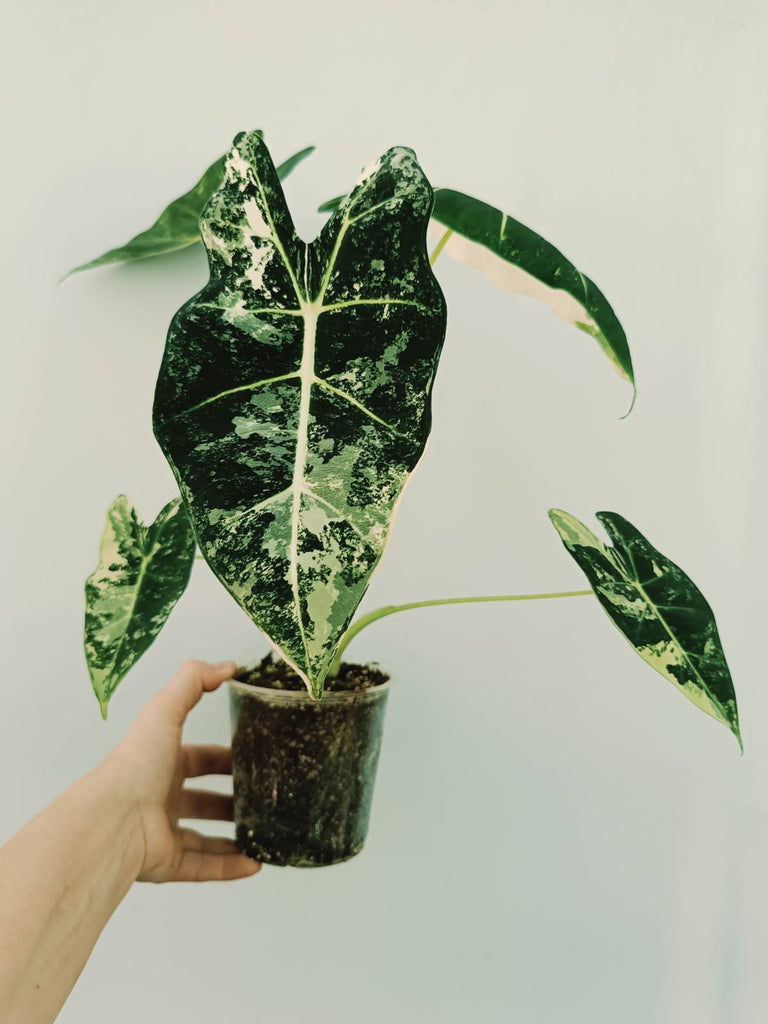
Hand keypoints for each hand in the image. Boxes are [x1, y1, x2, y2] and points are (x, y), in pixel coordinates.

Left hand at [101, 659, 260, 882]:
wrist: (114, 819)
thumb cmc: (136, 764)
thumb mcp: (166, 710)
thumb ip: (193, 680)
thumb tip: (227, 666)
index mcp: (162, 764)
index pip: (199, 758)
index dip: (224, 757)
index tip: (254, 757)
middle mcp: (162, 798)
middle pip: (203, 799)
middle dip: (232, 798)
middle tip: (264, 796)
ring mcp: (164, 832)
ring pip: (205, 837)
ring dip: (235, 837)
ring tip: (267, 833)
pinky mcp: (167, 863)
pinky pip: (203, 868)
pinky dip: (231, 868)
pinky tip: (256, 863)